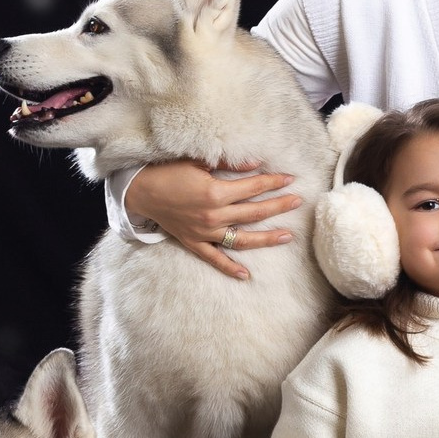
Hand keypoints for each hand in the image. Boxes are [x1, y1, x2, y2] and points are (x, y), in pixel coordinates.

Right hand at [126, 159, 301, 279]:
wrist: (141, 192)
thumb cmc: (169, 172)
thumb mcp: (199, 162)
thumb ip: (229, 164)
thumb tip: (256, 164)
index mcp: (215, 193)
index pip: (253, 188)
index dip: (273, 182)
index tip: (290, 179)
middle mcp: (213, 215)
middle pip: (254, 212)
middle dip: (278, 206)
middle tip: (297, 202)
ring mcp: (205, 232)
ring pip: (242, 239)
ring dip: (267, 239)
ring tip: (288, 236)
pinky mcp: (195, 243)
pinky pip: (215, 259)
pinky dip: (230, 268)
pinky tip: (246, 275)